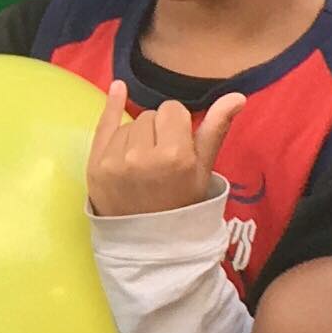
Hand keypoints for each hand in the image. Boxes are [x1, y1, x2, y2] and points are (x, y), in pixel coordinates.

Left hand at [88, 83, 245, 218]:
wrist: (150, 244)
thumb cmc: (182, 205)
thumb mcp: (203, 171)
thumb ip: (216, 130)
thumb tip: (237, 96)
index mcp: (175, 155)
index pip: (173, 110)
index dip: (177, 125)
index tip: (178, 145)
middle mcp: (142, 155)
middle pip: (149, 115)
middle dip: (157, 131)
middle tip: (160, 160)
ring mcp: (114, 161)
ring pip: (129, 123)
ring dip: (136, 136)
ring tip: (143, 165)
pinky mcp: (95, 167)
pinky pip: (103, 126)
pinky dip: (112, 108)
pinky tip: (119, 88)